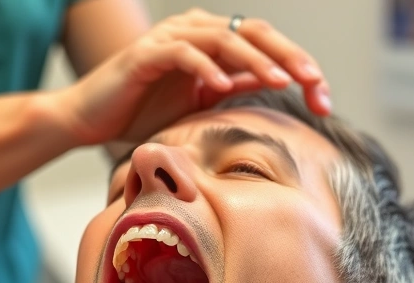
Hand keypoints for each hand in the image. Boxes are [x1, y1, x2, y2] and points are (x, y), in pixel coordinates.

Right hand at [58, 9, 330, 145]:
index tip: (323, 99)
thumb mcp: (200, 103)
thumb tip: (278, 79)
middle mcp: (194, 30)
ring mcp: (170, 39)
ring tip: (279, 81)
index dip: (298, 66)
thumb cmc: (142, 113)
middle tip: (314, 82)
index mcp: (212, 41)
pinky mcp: (146, 54)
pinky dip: (205, 68)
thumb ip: (235, 85)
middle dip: (289, 57)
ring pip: (223, 38)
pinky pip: (182, 54)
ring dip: (255, 59)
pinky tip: (222, 86)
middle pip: (253, 33)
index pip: (266, 45)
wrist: (90, 120)